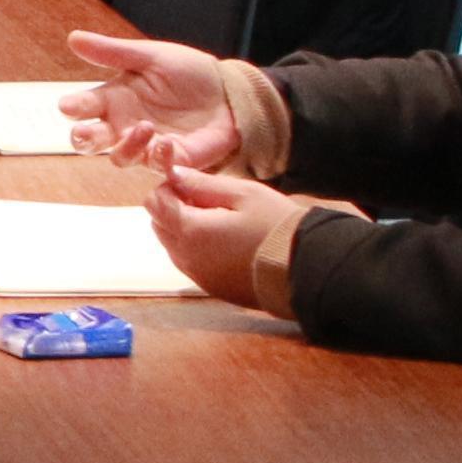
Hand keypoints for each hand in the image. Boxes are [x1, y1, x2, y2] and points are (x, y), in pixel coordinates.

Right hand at [63, 29, 254, 173]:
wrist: (230, 91)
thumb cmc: (188, 72)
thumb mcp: (151, 56)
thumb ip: (112, 52)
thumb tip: (73, 38)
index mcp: (114, 98)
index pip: (82, 108)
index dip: (72, 108)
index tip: (69, 106)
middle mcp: (123, 125)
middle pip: (89, 142)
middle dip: (83, 139)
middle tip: (87, 133)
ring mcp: (146, 145)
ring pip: (120, 158)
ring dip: (126, 146)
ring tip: (145, 127)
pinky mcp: (172, 159)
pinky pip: (156, 166)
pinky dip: (159, 157)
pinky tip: (167, 142)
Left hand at [145, 164, 313, 312]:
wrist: (306, 269)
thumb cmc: (277, 227)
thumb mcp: (244, 194)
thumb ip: (203, 184)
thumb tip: (174, 174)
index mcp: (190, 231)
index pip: (155, 202)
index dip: (170, 187)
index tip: (195, 184)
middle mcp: (186, 257)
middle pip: (158, 224)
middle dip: (175, 208)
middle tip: (210, 201)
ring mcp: (198, 276)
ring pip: (172, 245)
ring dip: (185, 229)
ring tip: (223, 221)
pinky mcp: (211, 288)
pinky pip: (190, 263)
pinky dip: (197, 249)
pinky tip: (228, 241)